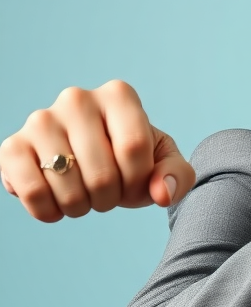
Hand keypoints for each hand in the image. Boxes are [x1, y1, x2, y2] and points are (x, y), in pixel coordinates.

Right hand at [0, 80, 195, 221]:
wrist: (93, 163)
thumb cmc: (133, 161)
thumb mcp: (164, 164)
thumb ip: (177, 177)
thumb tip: (161, 194)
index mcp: (119, 95)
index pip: (134, 149)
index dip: (139, 181)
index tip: (137, 183)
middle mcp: (76, 98)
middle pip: (102, 173)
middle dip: (111, 198)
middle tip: (108, 192)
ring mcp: (41, 120)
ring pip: (68, 186)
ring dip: (82, 207)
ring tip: (84, 194)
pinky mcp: (12, 146)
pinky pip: (31, 191)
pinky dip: (49, 211)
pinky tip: (57, 204)